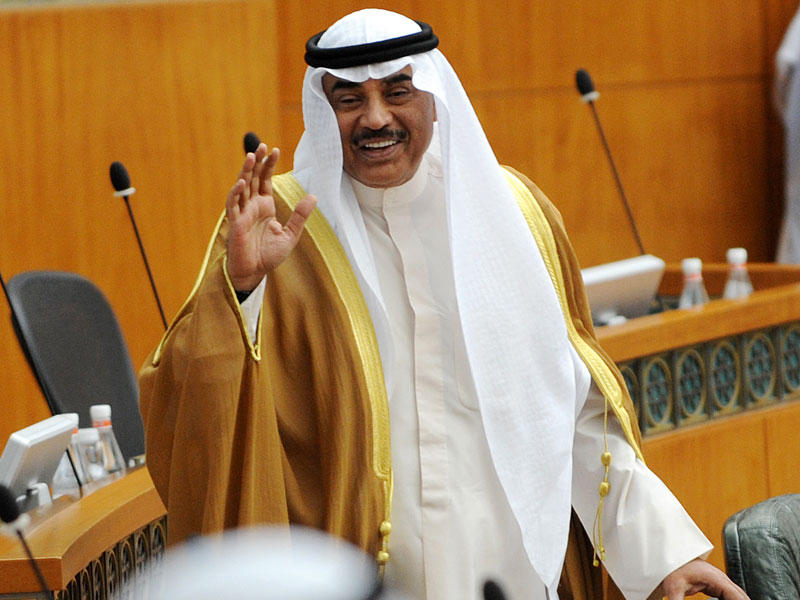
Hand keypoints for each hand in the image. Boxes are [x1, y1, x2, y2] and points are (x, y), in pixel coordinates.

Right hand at [225, 143, 316, 290]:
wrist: (254, 273)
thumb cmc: (268, 255)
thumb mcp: (290, 234)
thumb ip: (300, 216)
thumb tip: (313, 196)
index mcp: (264, 206)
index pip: (265, 180)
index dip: (268, 165)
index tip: (275, 150)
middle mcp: (252, 206)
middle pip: (253, 178)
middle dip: (256, 162)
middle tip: (261, 145)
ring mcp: (242, 213)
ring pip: (242, 187)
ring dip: (245, 171)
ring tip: (251, 156)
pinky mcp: (235, 223)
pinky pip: (233, 205)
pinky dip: (236, 193)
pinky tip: (241, 183)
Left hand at [655, 558, 748, 599]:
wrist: (668, 555)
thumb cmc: (671, 568)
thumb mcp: (673, 589)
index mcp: (715, 579)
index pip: (738, 597)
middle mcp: (721, 579)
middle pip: (742, 596)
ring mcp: (720, 581)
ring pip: (738, 595)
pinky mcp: (716, 584)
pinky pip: (731, 595)